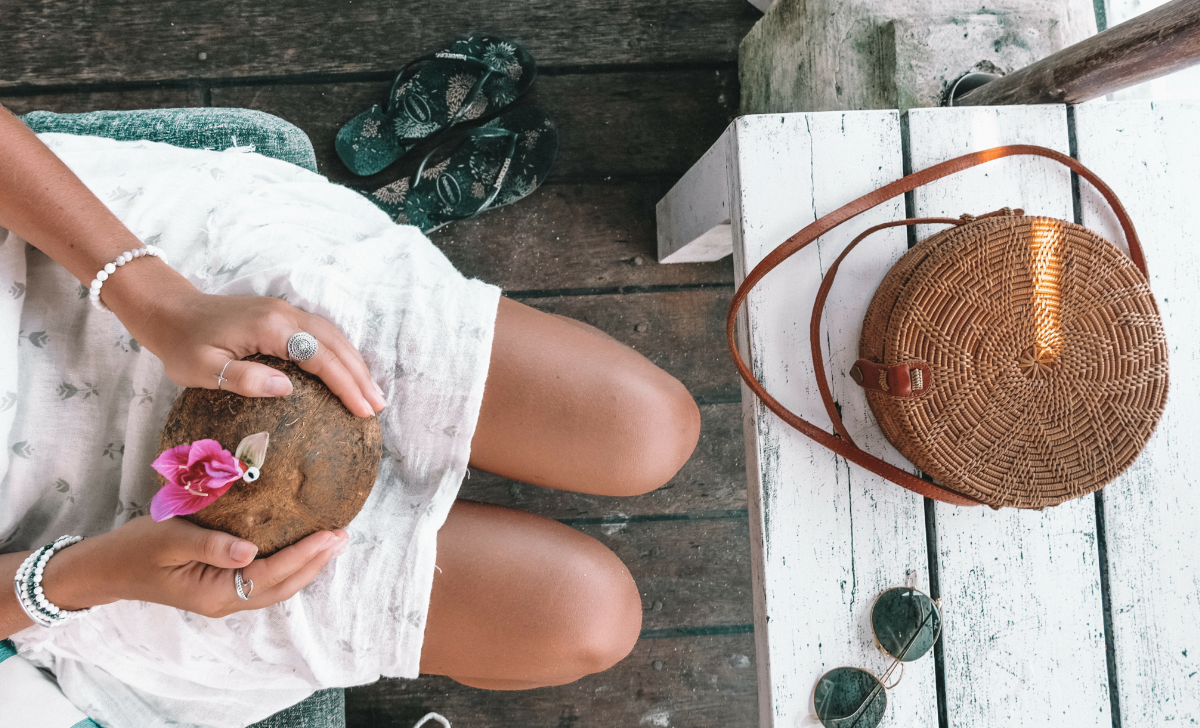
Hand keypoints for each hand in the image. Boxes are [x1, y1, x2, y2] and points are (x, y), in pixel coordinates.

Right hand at [42, 517, 348, 617]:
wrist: (105, 569)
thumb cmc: (134, 549)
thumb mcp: (169, 539)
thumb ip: (210, 544)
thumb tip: (250, 550)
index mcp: (215, 592)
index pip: (272, 573)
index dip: (305, 554)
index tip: (332, 534)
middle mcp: (225, 601)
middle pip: (282, 585)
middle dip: (316, 562)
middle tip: (343, 536)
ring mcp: (223, 599)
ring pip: (276, 587)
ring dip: (306, 566)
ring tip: (331, 543)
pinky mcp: (219, 588)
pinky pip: (263, 581)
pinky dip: (287, 566)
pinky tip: (299, 549)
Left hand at [122, 281, 386, 417]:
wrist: (169, 310)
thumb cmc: (182, 344)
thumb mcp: (203, 369)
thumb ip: (245, 378)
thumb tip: (287, 388)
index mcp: (269, 328)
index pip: (319, 357)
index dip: (345, 384)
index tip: (362, 410)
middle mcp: (285, 315)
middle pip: (335, 345)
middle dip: (360, 376)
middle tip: (377, 407)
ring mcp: (285, 312)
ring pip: (333, 336)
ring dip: (355, 364)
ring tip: (372, 393)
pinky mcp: (282, 316)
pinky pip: (322, 334)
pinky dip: (341, 353)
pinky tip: (348, 371)